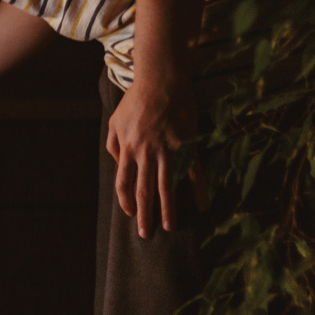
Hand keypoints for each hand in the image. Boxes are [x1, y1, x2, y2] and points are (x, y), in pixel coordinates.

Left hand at [106, 77, 208, 237]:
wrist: (161, 80)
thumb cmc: (136, 99)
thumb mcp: (115, 120)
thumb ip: (113, 143)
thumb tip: (116, 162)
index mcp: (128, 148)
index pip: (124, 183)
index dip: (126, 201)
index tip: (131, 214)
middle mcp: (146, 153)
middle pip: (144, 190)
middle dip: (145, 215)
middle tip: (146, 234)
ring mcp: (167, 150)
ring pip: (167, 186)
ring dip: (168, 210)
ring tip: (169, 227)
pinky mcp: (187, 145)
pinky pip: (193, 172)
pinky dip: (198, 190)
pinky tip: (201, 206)